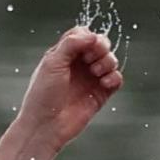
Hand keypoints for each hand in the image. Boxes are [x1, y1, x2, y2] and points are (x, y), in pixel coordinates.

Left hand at [16, 26, 122, 148]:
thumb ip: (71, 44)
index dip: (88, 36)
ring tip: (96, 72)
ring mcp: (90, 79)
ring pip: (110, 60)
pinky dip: (114, 77)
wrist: (46, 125)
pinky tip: (104, 83)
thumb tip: (93, 35)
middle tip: (93, 57)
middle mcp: (77, 65)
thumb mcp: (52, 64)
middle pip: (100, 44)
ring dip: (108, 61)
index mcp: (63, 55)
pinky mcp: (100, 93)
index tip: (85, 45)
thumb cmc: (43, 94)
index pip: (82, 34)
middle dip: (102, 47)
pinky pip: (116, 78)